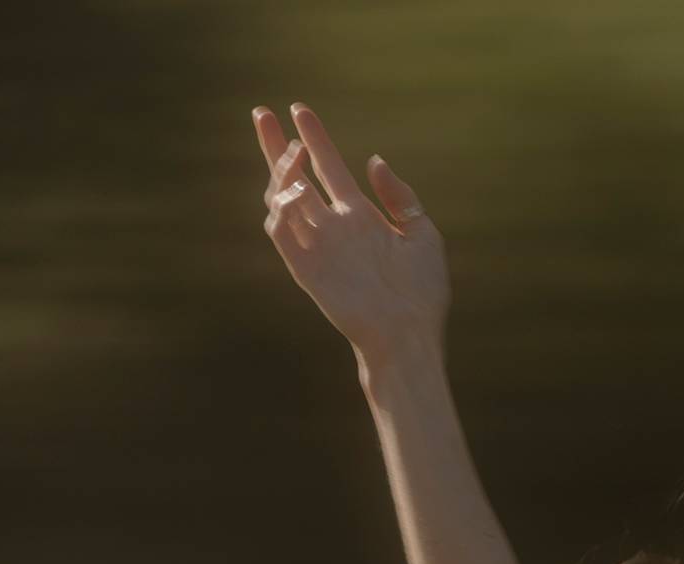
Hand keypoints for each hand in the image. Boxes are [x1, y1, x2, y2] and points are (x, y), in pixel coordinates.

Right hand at [253, 103, 450, 355]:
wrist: (409, 334)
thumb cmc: (422, 291)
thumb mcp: (422, 234)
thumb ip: (400, 196)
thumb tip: (374, 160)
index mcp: (360, 216)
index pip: (328, 168)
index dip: (314, 138)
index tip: (299, 110)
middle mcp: (333, 227)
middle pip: (295, 178)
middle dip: (276, 146)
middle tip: (261, 112)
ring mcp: (317, 246)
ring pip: (283, 200)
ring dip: (283, 173)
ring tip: (295, 154)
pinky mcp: (305, 268)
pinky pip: (281, 233)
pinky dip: (281, 210)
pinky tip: (295, 192)